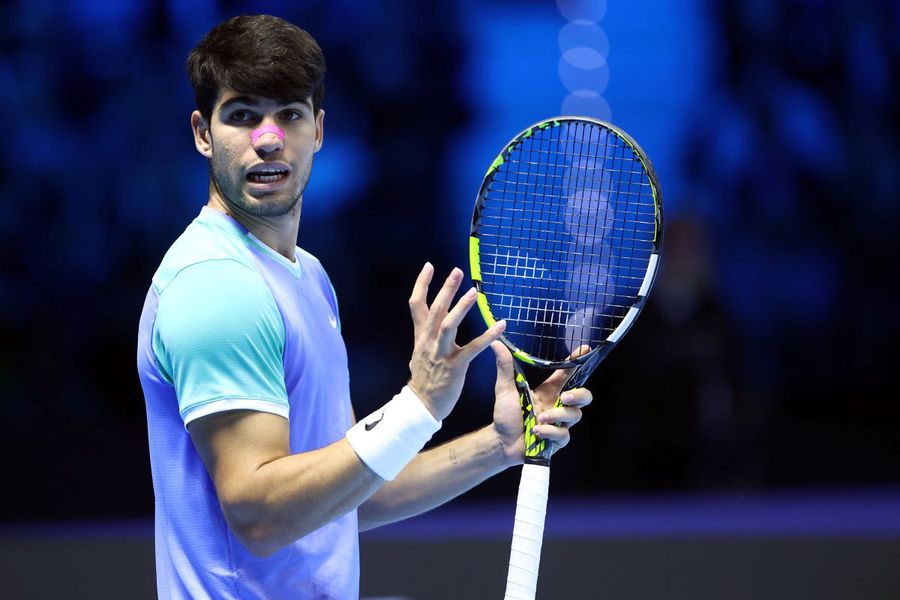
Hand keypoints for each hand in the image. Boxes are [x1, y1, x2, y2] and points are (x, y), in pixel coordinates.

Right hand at [407, 263, 505, 419]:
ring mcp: (442, 353)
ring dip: (461, 307)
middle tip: (457, 271)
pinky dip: (488, 336)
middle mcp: (429, 341)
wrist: (422, 405)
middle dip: (446, 289)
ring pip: (449, 325)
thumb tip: (427, 326)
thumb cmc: (424, 380)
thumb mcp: (419, 353)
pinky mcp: (456, 366)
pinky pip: (474, 348)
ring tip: (473, 292)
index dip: (422, 284)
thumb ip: (425, 337)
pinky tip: (501, 325)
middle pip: (436, 310)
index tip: (430, 266)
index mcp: (421, 337)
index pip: (416, 304)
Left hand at [489, 342, 592, 464]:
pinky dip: (550, 432)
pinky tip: (537, 432)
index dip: (577, 362)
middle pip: (584, 396)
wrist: (500, 442)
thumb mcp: (505, 389)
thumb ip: (505, 367)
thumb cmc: (505, 415)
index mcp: (548, 391)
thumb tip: (496, 343)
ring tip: (539, 418)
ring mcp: (559, 423)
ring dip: (557, 416)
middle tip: (566, 397)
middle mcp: (556, 406)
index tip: (584, 349)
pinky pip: (563, 435)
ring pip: (575, 416)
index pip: (567, 374)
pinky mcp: (556, 440)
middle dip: (579, 395)